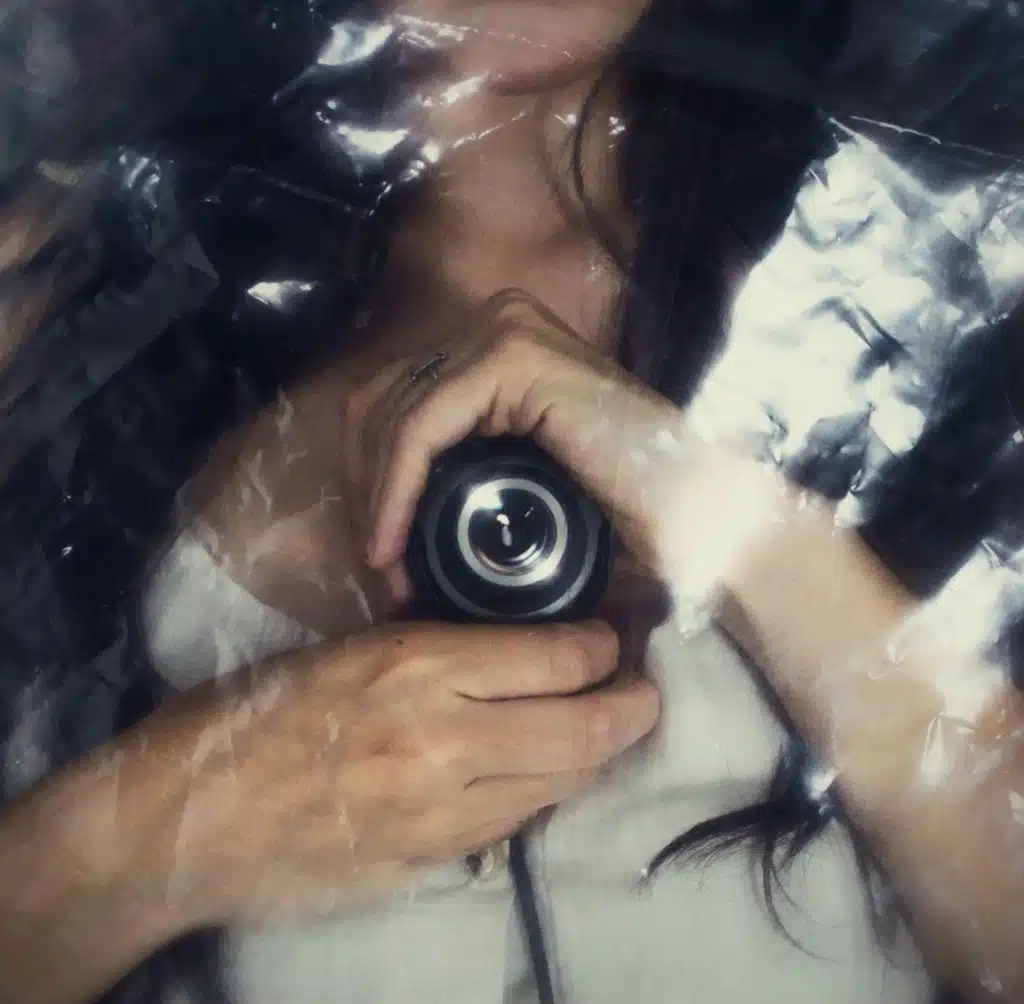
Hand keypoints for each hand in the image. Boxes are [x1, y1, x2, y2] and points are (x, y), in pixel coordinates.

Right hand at [170, 618, 659, 923]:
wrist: (186, 821)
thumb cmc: (250, 716)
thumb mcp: (345, 650)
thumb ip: (434, 654)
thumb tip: (514, 655)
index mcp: (414, 665)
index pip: (556, 656)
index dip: (602, 646)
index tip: (611, 638)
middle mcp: (442, 738)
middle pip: (584, 726)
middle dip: (634, 705)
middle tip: (645, 691)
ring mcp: (440, 810)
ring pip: (564, 781)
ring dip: (600, 753)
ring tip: (611, 729)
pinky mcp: (429, 862)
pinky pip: (518, 824)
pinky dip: (549, 793)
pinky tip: (549, 775)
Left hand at [362, 289, 787, 603]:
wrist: (692, 515)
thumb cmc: (618, 512)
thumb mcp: (515, 487)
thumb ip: (461, 476)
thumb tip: (384, 520)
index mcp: (498, 349)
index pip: (397, 403)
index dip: (372, 480)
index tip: (380, 557)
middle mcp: (498, 325)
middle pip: (382, 403)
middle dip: (366, 489)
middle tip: (381, 567)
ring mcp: (505, 330)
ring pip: (393, 414)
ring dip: (376, 498)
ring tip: (388, 568)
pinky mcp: (513, 354)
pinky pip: (421, 425)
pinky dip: (395, 487)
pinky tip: (393, 539)